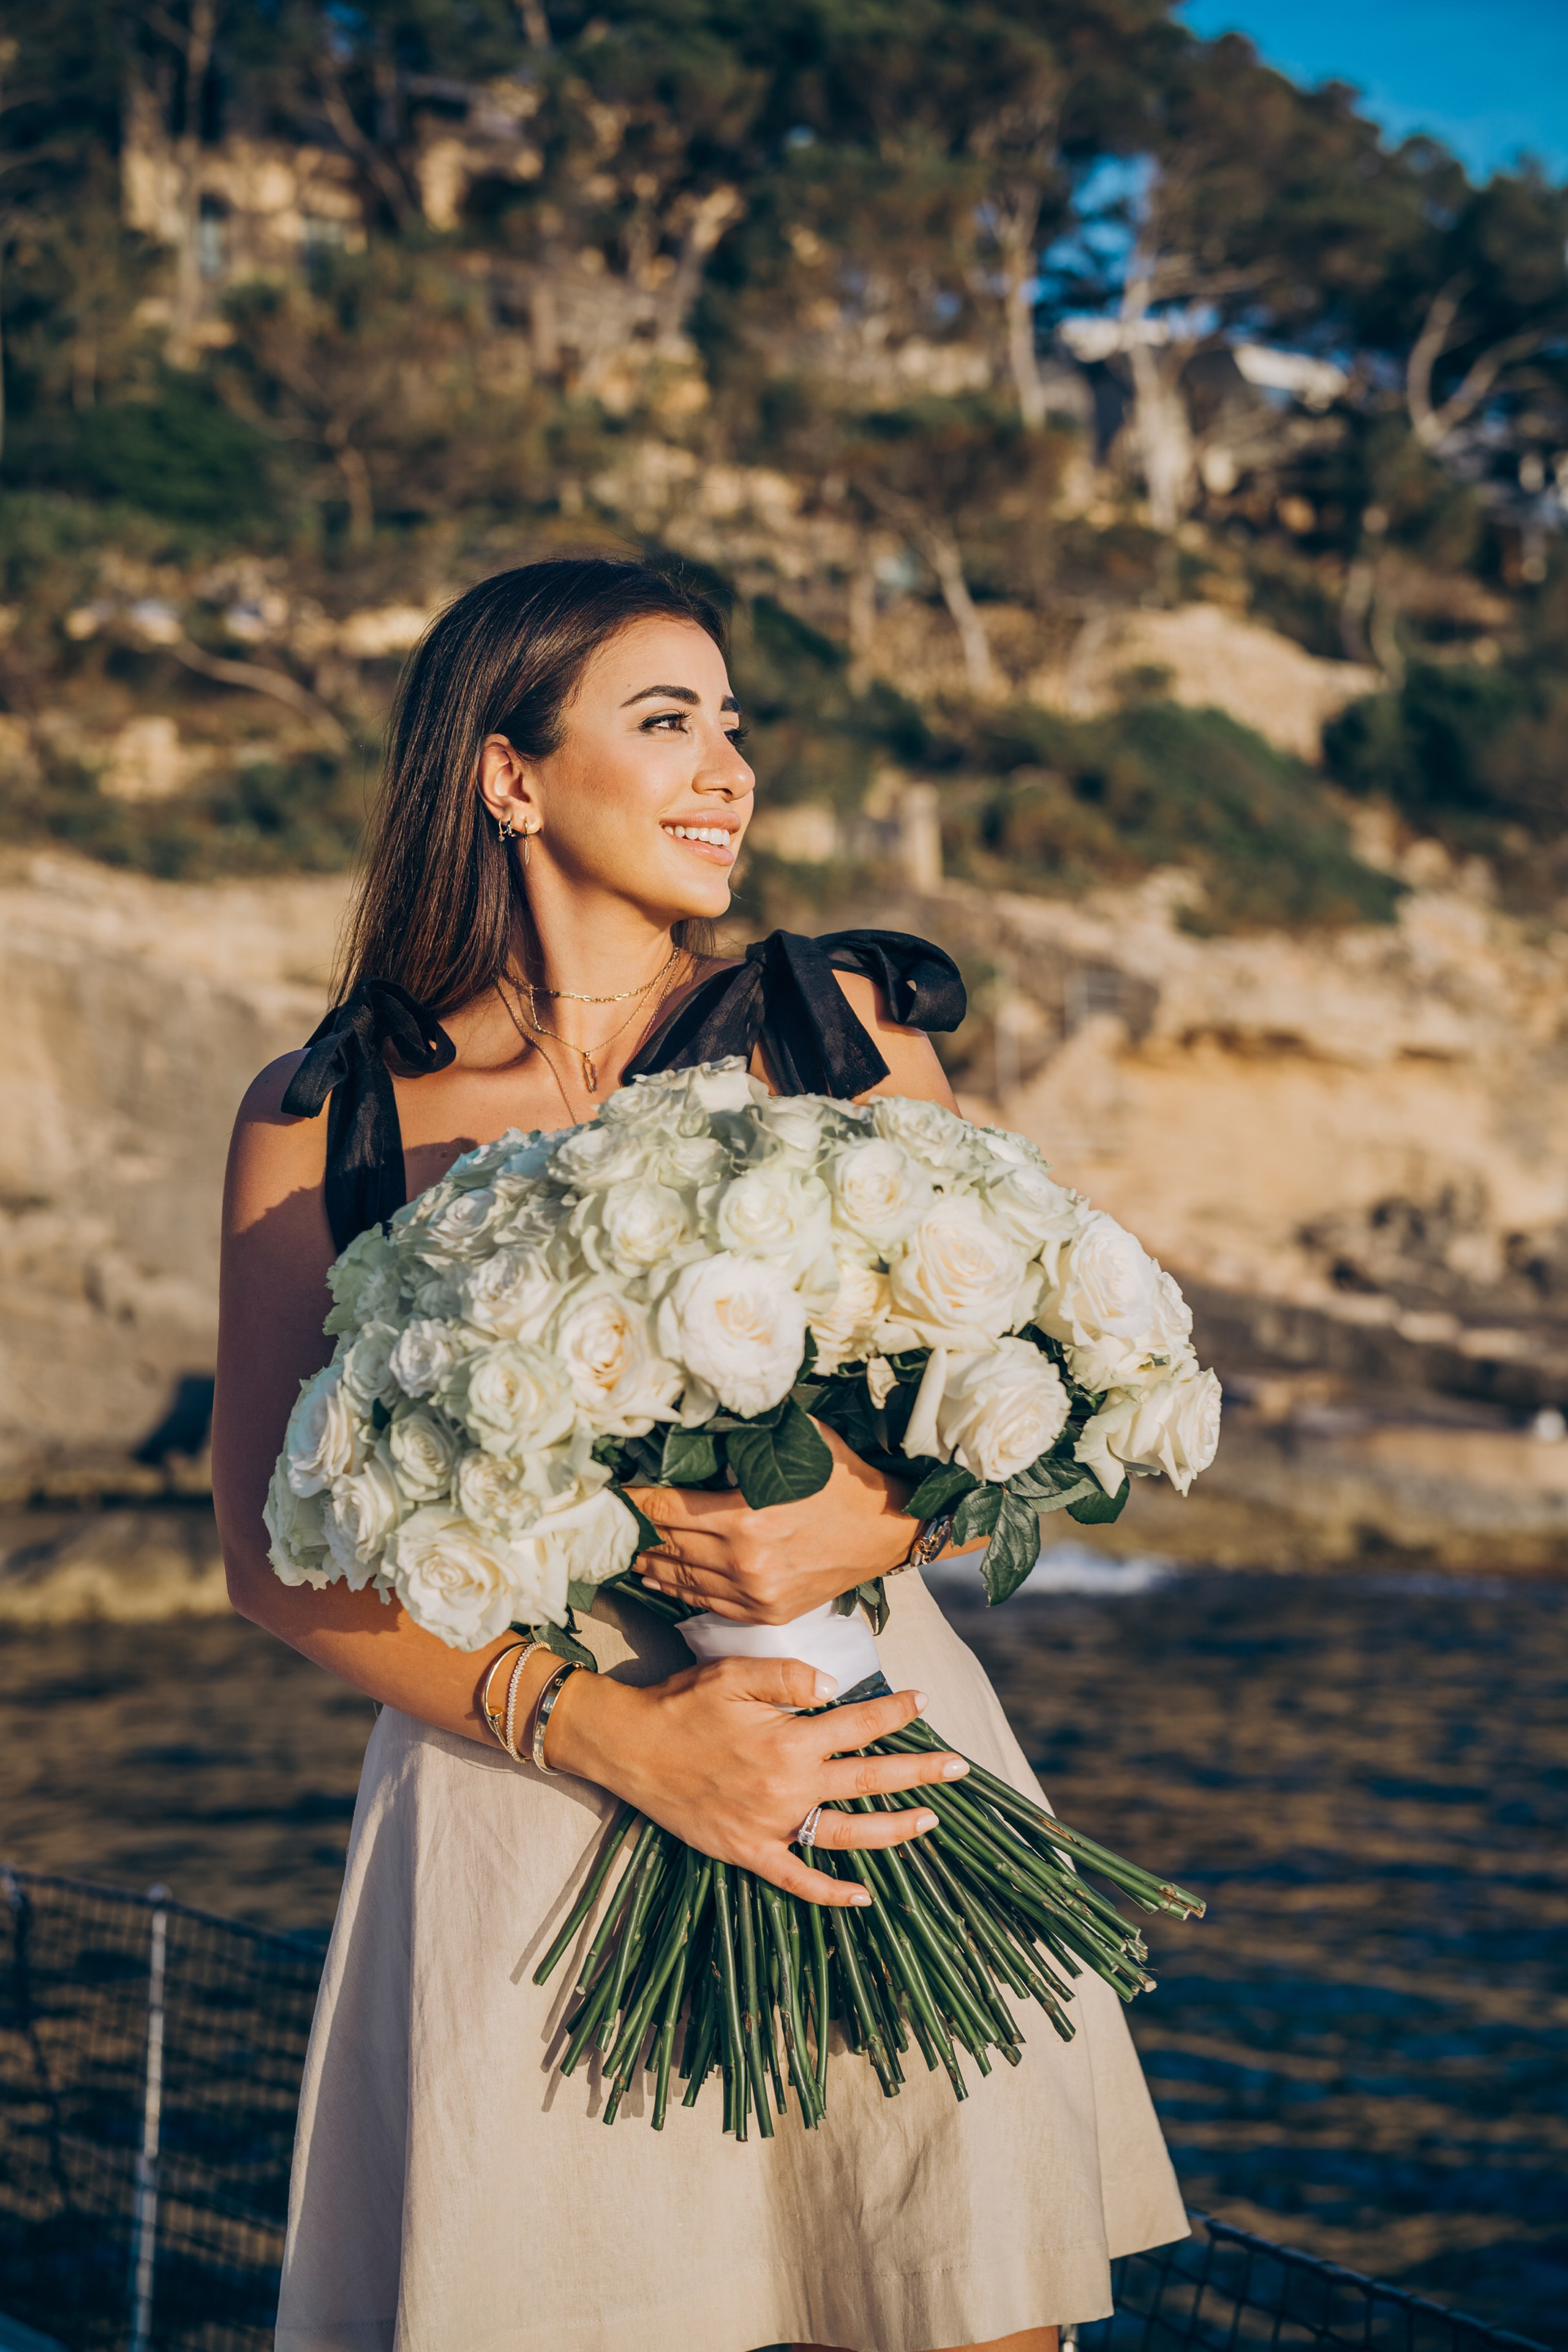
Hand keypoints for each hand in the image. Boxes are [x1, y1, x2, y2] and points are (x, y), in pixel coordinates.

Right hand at [543, 1655, 969, 1905]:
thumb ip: (789, 1676)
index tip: (922, 1702)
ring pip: (847, 1834)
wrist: (629, 1747)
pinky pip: (797, 1879)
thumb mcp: (733, 1674)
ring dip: (893, 1829)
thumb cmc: (682, 1704)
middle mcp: (788, 1787)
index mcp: (789, 1740)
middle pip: (869, 1779)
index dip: (895, 1712)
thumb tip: (837, 1686)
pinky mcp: (748, 1852)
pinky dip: (831, 1893)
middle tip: (960, 1767)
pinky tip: (864, 1897)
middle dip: (919, 1773)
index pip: (859, 1724)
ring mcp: (770, 1825)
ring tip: (930, 1821)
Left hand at [626, 1421, 915, 1622]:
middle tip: (609, 1521)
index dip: (635, 1500)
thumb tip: (709, 1410)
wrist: (885, 1532)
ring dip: (649, 1562)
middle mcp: (745, 1561)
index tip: (611, 1493)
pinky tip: (658, 1577)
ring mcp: (755, 1593)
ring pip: (682, 1577)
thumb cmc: (841, 1479)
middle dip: (636, 1530)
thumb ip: (753, 1430)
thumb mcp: (800, 1442)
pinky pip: (707, 1602)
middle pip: (669, 1543)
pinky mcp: (766, 1612)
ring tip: (626, 1548)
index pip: (668, 1507)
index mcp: (747, 1516)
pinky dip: (678, 1589)